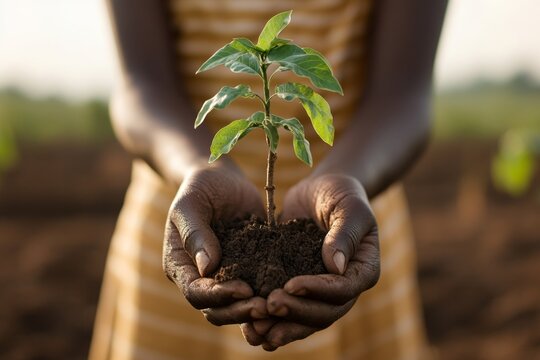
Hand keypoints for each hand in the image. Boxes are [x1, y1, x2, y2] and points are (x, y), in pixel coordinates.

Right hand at [163, 163, 268, 325]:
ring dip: (256, 309)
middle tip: (266, 307)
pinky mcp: (249, 270)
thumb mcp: (190, 205)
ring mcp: (226, 277)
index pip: (196, 293)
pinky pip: (258, 289)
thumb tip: (207, 267)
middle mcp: (202, 278)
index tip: (244, 289)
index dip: (219, 296)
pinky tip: (289, 293)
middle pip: (217, 309)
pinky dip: (270, 295)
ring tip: (278, 304)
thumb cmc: (199, 188)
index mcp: (181, 267)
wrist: (222, 180)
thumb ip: (195, 234)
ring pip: (237, 306)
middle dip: (240, 310)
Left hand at [241, 174, 379, 349]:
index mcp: (363, 269)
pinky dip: (272, 322)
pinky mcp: (299, 287)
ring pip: (306, 319)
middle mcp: (344, 287)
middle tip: (269, 305)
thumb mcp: (348, 207)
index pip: (343, 289)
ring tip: (257, 330)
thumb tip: (335, 266)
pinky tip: (251, 329)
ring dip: (283, 326)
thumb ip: (344, 234)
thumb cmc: (340, 194)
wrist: (321, 192)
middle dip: (296, 312)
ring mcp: (321, 291)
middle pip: (324, 312)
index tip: (290, 284)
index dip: (317, 290)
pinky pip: (290, 310)